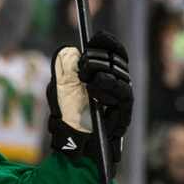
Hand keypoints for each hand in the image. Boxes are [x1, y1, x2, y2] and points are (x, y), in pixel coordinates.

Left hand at [46, 30, 132, 164]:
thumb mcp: (60, 91)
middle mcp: (116, 86)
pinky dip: (109, 87)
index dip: (107, 43)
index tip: (97, 37)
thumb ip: (64, 71)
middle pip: (118, 62)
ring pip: (121, 76)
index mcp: (104, 76)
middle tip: (84, 62)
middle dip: (100, 58)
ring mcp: (121, 100)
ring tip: (86, 75)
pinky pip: (122, 95)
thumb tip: (69, 50)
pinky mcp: (124, 114)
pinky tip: (94, 85)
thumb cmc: (67, 119)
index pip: (113, 54)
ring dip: (102, 72)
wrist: (71, 146)